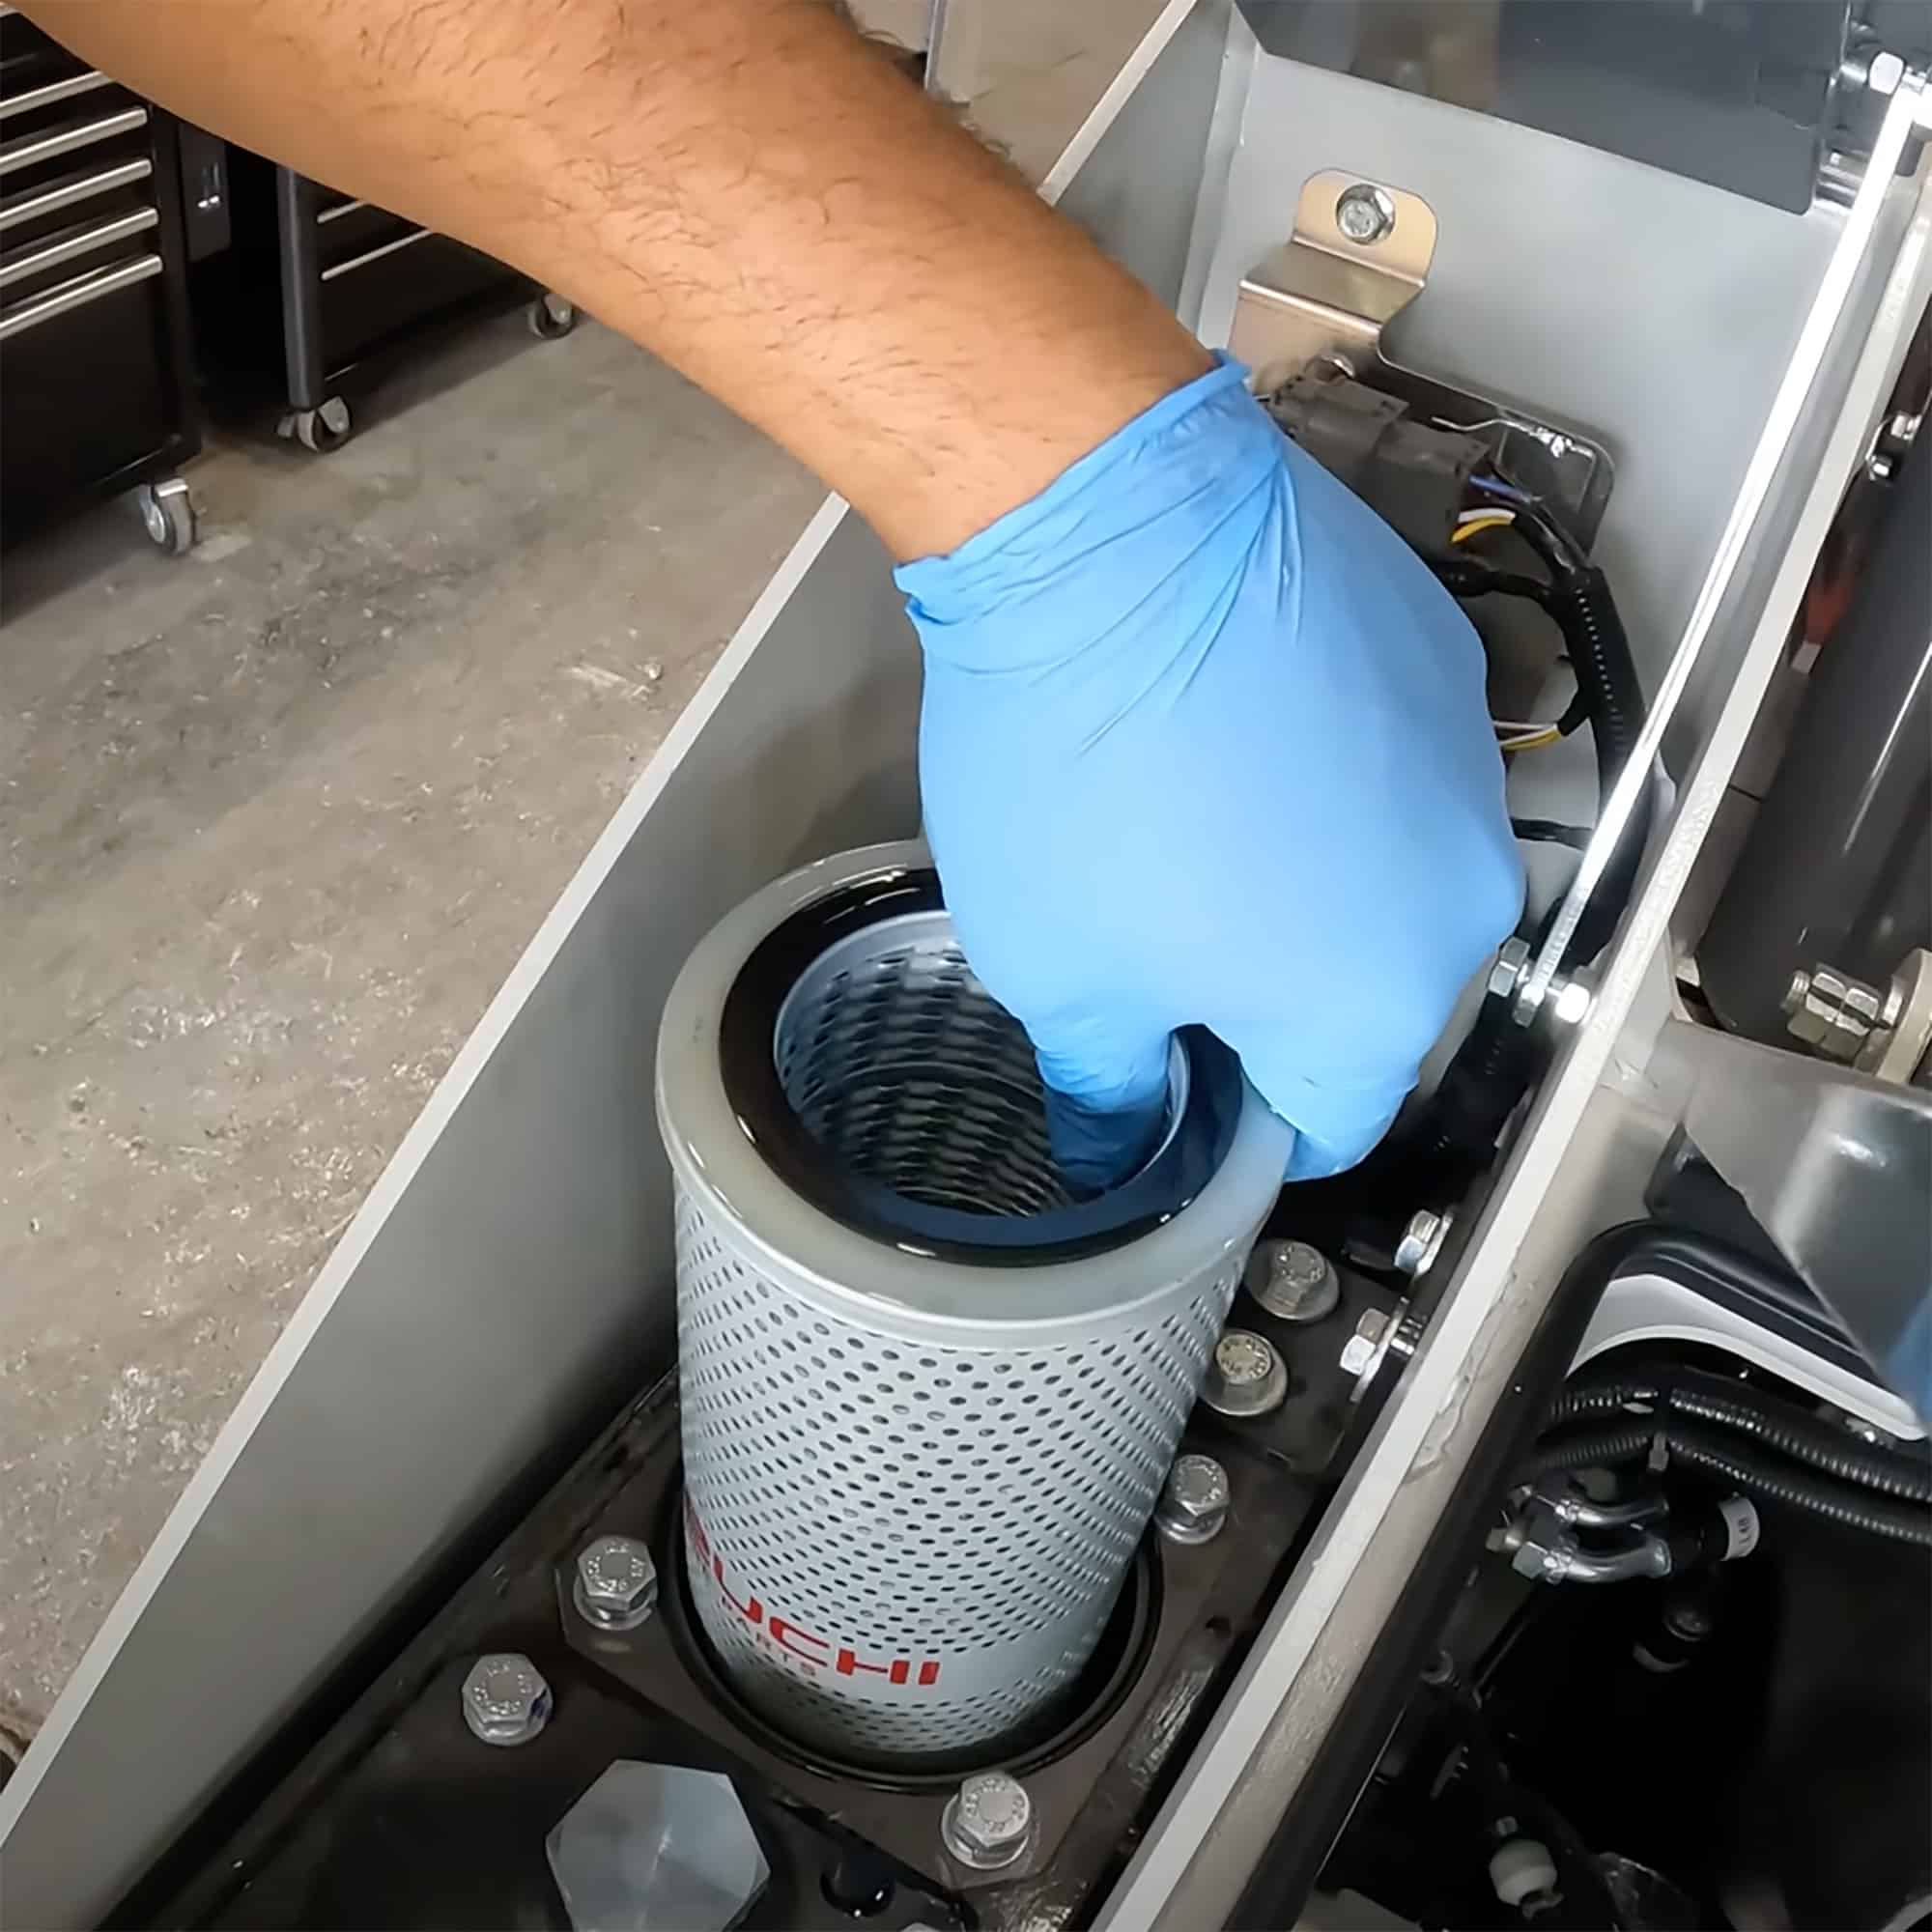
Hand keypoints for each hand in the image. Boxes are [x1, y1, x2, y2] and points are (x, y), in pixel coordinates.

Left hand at [898, 357, 1524, 1186]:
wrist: (1111, 531)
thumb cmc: (1078, 774)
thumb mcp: (1059, 972)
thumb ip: (1111, 1094)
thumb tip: (1122, 1159)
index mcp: (1378, 1008)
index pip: (1327, 1127)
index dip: (1242, 1126)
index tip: (1172, 1085)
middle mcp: (1463, 903)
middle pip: (1366, 1003)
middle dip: (1270, 997)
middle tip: (1157, 936)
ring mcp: (1468, 773)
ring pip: (1386, 879)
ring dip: (1307, 878)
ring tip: (1193, 818)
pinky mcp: (1446, 668)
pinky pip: (1389, 770)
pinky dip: (1328, 775)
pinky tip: (1236, 730)